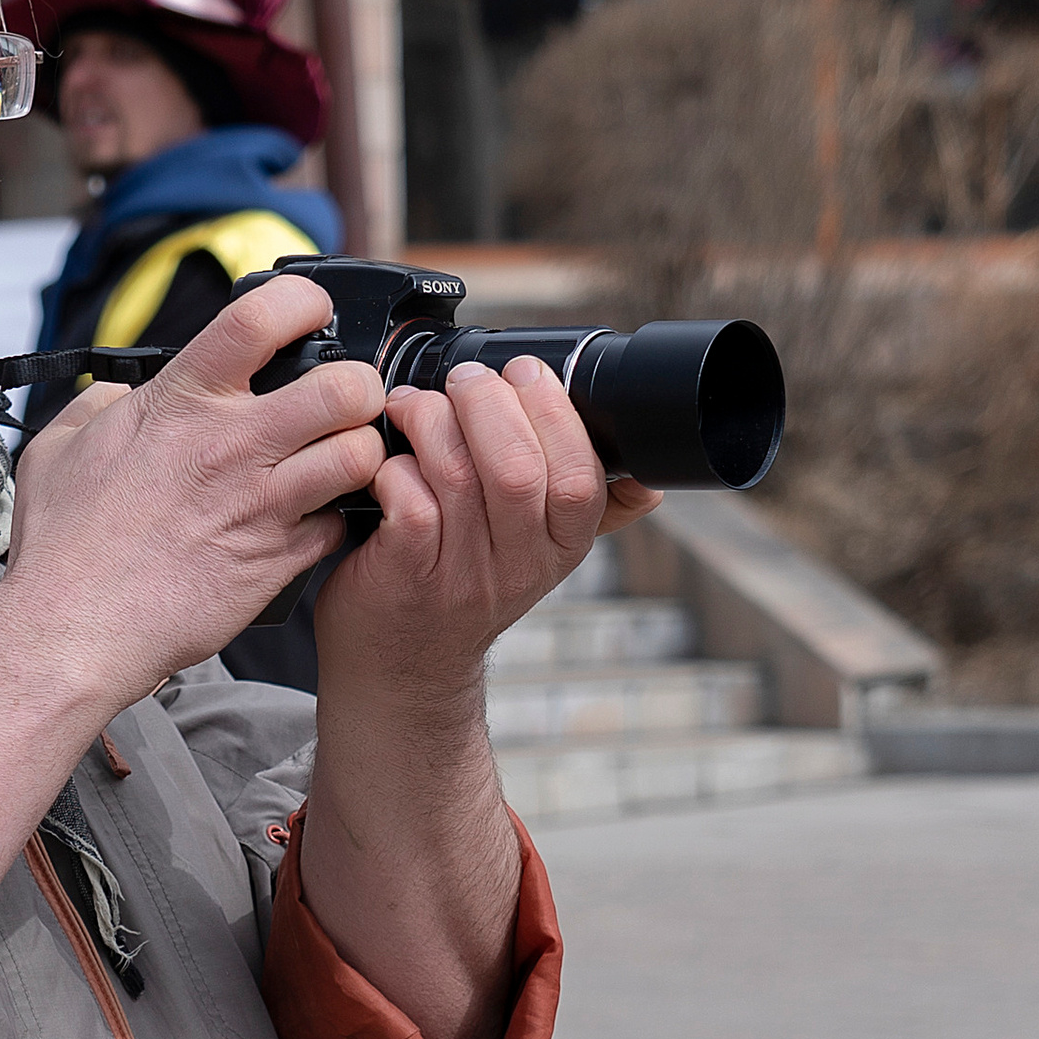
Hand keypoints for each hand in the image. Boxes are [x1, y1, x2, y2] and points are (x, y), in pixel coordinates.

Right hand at [0, 274, 385, 721]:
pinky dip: (334, 523)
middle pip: (347, 386)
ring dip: (360, 455)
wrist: (72, 630)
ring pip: (361, 456)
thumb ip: (100, 405)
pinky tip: (307, 524)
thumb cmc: (63, 546)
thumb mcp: (60, 448)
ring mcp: (261, 505)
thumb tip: (124, 395)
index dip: (303, 304)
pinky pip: (340, 526)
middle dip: (360, 388)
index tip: (308, 317)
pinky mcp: (277, 561)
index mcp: (180, 401)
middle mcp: (232, 445)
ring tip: (336, 463)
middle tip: (342, 405)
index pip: (263, 316)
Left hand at [312, 354, 661, 715]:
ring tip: (415, 404)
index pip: (582, 478)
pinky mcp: (406, 577)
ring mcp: (461, 576)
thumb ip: (586, 514)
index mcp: (561, 547)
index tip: (525, 372)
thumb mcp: (535, 556)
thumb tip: (651, 481)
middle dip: (489, 404)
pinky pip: (411, 502)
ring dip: (434, 422)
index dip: (554, 414)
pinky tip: (388, 459)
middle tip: (464, 380)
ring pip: (458, 476)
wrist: (404, 667)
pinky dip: (396, 466)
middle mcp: (518, 566)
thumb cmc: (464, 590)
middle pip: (518, 469)